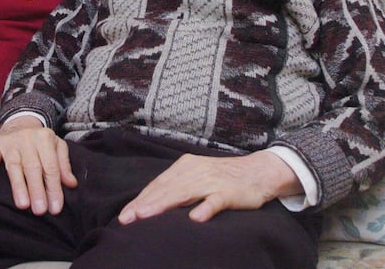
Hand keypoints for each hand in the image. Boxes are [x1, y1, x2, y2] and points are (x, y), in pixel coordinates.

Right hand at [0, 116, 76, 215]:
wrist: (20, 125)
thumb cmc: (41, 142)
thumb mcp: (57, 147)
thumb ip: (64, 165)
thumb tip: (71, 184)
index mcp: (45, 137)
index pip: (51, 167)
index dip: (54, 188)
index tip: (55, 208)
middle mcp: (27, 138)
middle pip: (33, 167)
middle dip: (37, 190)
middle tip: (40, 210)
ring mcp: (10, 141)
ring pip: (14, 166)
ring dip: (18, 186)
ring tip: (23, 205)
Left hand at [118, 150, 301, 223]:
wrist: (259, 171)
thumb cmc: (224, 178)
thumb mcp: (198, 177)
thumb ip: (178, 188)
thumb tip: (152, 204)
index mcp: (185, 166)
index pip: (158, 184)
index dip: (141, 199)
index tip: (125, 215)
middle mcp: (195, 171)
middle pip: (166, 189)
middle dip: (145, 204)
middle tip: (128, 218)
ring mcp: (212, 181)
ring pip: (183, 193)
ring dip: (164, 204)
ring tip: (146, 216)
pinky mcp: (229, 192)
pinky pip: (215, 200)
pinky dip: (205, 208)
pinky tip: (195, 218)